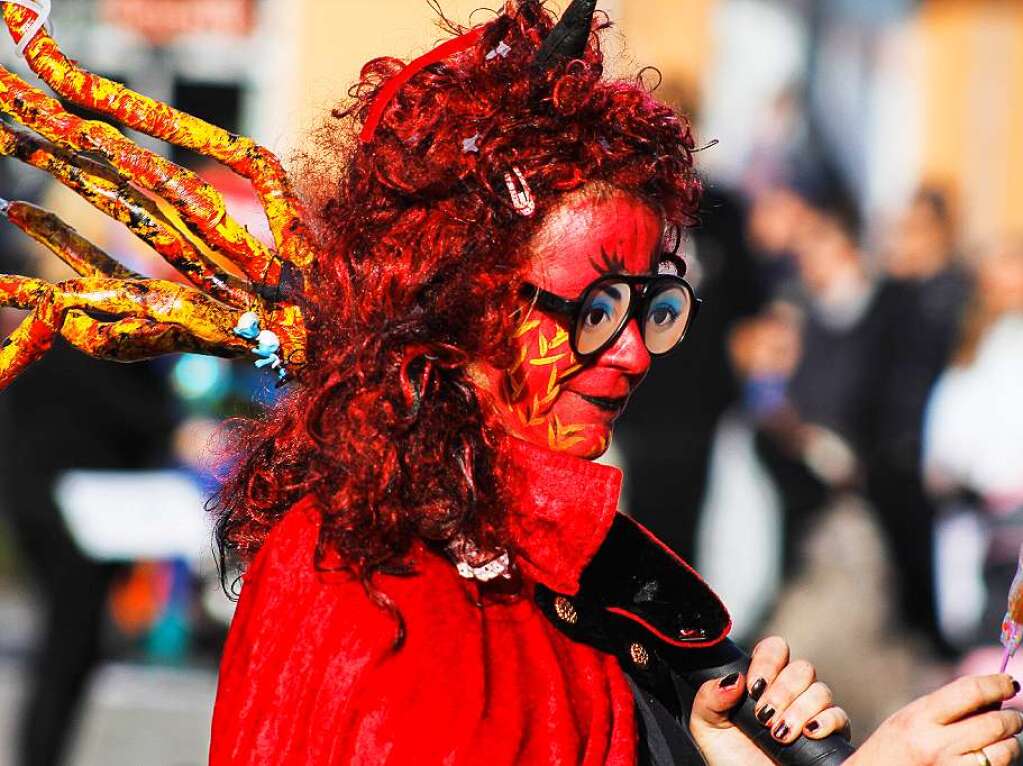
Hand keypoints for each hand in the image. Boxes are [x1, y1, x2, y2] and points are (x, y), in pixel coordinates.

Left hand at [689, 636, 849, 765]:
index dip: (767, 661)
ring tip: (779, 734)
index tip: (753, 687)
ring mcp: (813, 714)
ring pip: (820, 690)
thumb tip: (734, 678)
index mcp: (763, 683)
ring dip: (799, 710)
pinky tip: (808, 734)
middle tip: (764, 716)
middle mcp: (791, 694)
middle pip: (801, 668)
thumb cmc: (732, 761)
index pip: (775, 650)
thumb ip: (709, 698)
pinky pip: (839, 716)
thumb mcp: (708, 729)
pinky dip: (825, 721)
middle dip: (782, 691)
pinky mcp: (831, 736)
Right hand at [850, 674, 1022, 765]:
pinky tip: (991, 756)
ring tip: (1003, 738)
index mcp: (920, 718)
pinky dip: (1001, 761)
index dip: (996, 684)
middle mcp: (936, 745)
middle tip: (1013, 716)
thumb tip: (994, 696)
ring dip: (1010, 742)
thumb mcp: (911, 717)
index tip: (1008, 683)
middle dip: (1012, 717)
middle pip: (994, 723)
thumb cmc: (893, 747)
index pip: (970, 692)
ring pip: (1004, 752)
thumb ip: (947, 706)